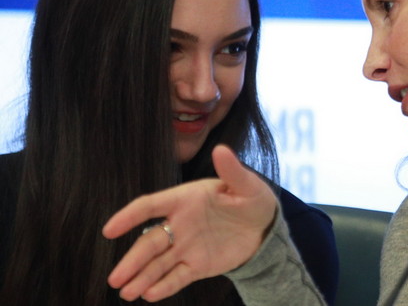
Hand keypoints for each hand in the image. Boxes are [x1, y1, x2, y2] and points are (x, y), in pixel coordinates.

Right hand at [103, 144, 276, 301]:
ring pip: (158, 263)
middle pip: (149, 243)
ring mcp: (186, 247)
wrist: (264, 226)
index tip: (110, 230)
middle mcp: (179, 225)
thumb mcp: (246, 184)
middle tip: (116, 278)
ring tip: (127, 292)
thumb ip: (231, 171)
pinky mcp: (197, 265)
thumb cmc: (251, 199)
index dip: (129, 216)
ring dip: (142, 277)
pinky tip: (150, 295)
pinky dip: (164, 286)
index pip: (150, 206)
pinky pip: (177, 277)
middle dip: (132, 260)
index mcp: (184, 200)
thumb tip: (221, 150)